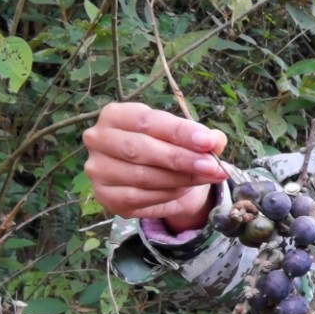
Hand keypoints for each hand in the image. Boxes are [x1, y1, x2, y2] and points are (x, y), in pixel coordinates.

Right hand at [83, 102, 229, 229]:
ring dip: (180, 179)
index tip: (208, 142)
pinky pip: (139, 198)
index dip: (180, 132)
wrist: (158, 179)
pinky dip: (167, 194)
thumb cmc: (169, 147)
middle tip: (212, 166)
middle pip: (141, 149)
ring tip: (207, 177)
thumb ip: (203, 137)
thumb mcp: (186, 137)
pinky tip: (185, 189)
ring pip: (142, 176)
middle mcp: (99, 139)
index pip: (148, 121)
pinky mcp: (105, 196)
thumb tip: (216, 141)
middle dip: (181, 158)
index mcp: (116, 115)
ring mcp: (98, 169)